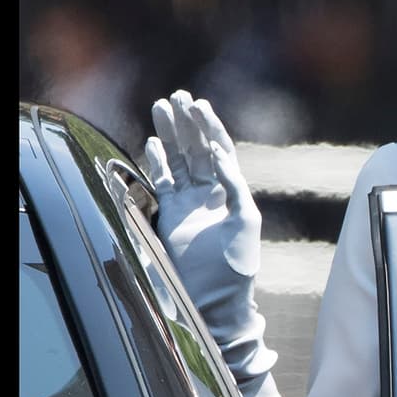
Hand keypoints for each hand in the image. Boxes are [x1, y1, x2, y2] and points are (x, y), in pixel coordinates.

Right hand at [144, 90, 283, 396]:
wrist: (215, 299)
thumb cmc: (236, 265)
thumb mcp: (244, 222)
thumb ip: (234, 189)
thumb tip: (225, 160)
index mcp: (231, 191)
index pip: (220, 150)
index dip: (210, 126)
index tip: (199, 104)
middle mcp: (210, 193)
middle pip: (197, 148)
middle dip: (187, 123)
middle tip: (178, 97)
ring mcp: (188, 204)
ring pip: (178, 160)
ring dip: (170, 135)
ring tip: (162, 107)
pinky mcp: (170, 216)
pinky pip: (162, 183)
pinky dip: (157, 163)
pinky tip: (152, 143)